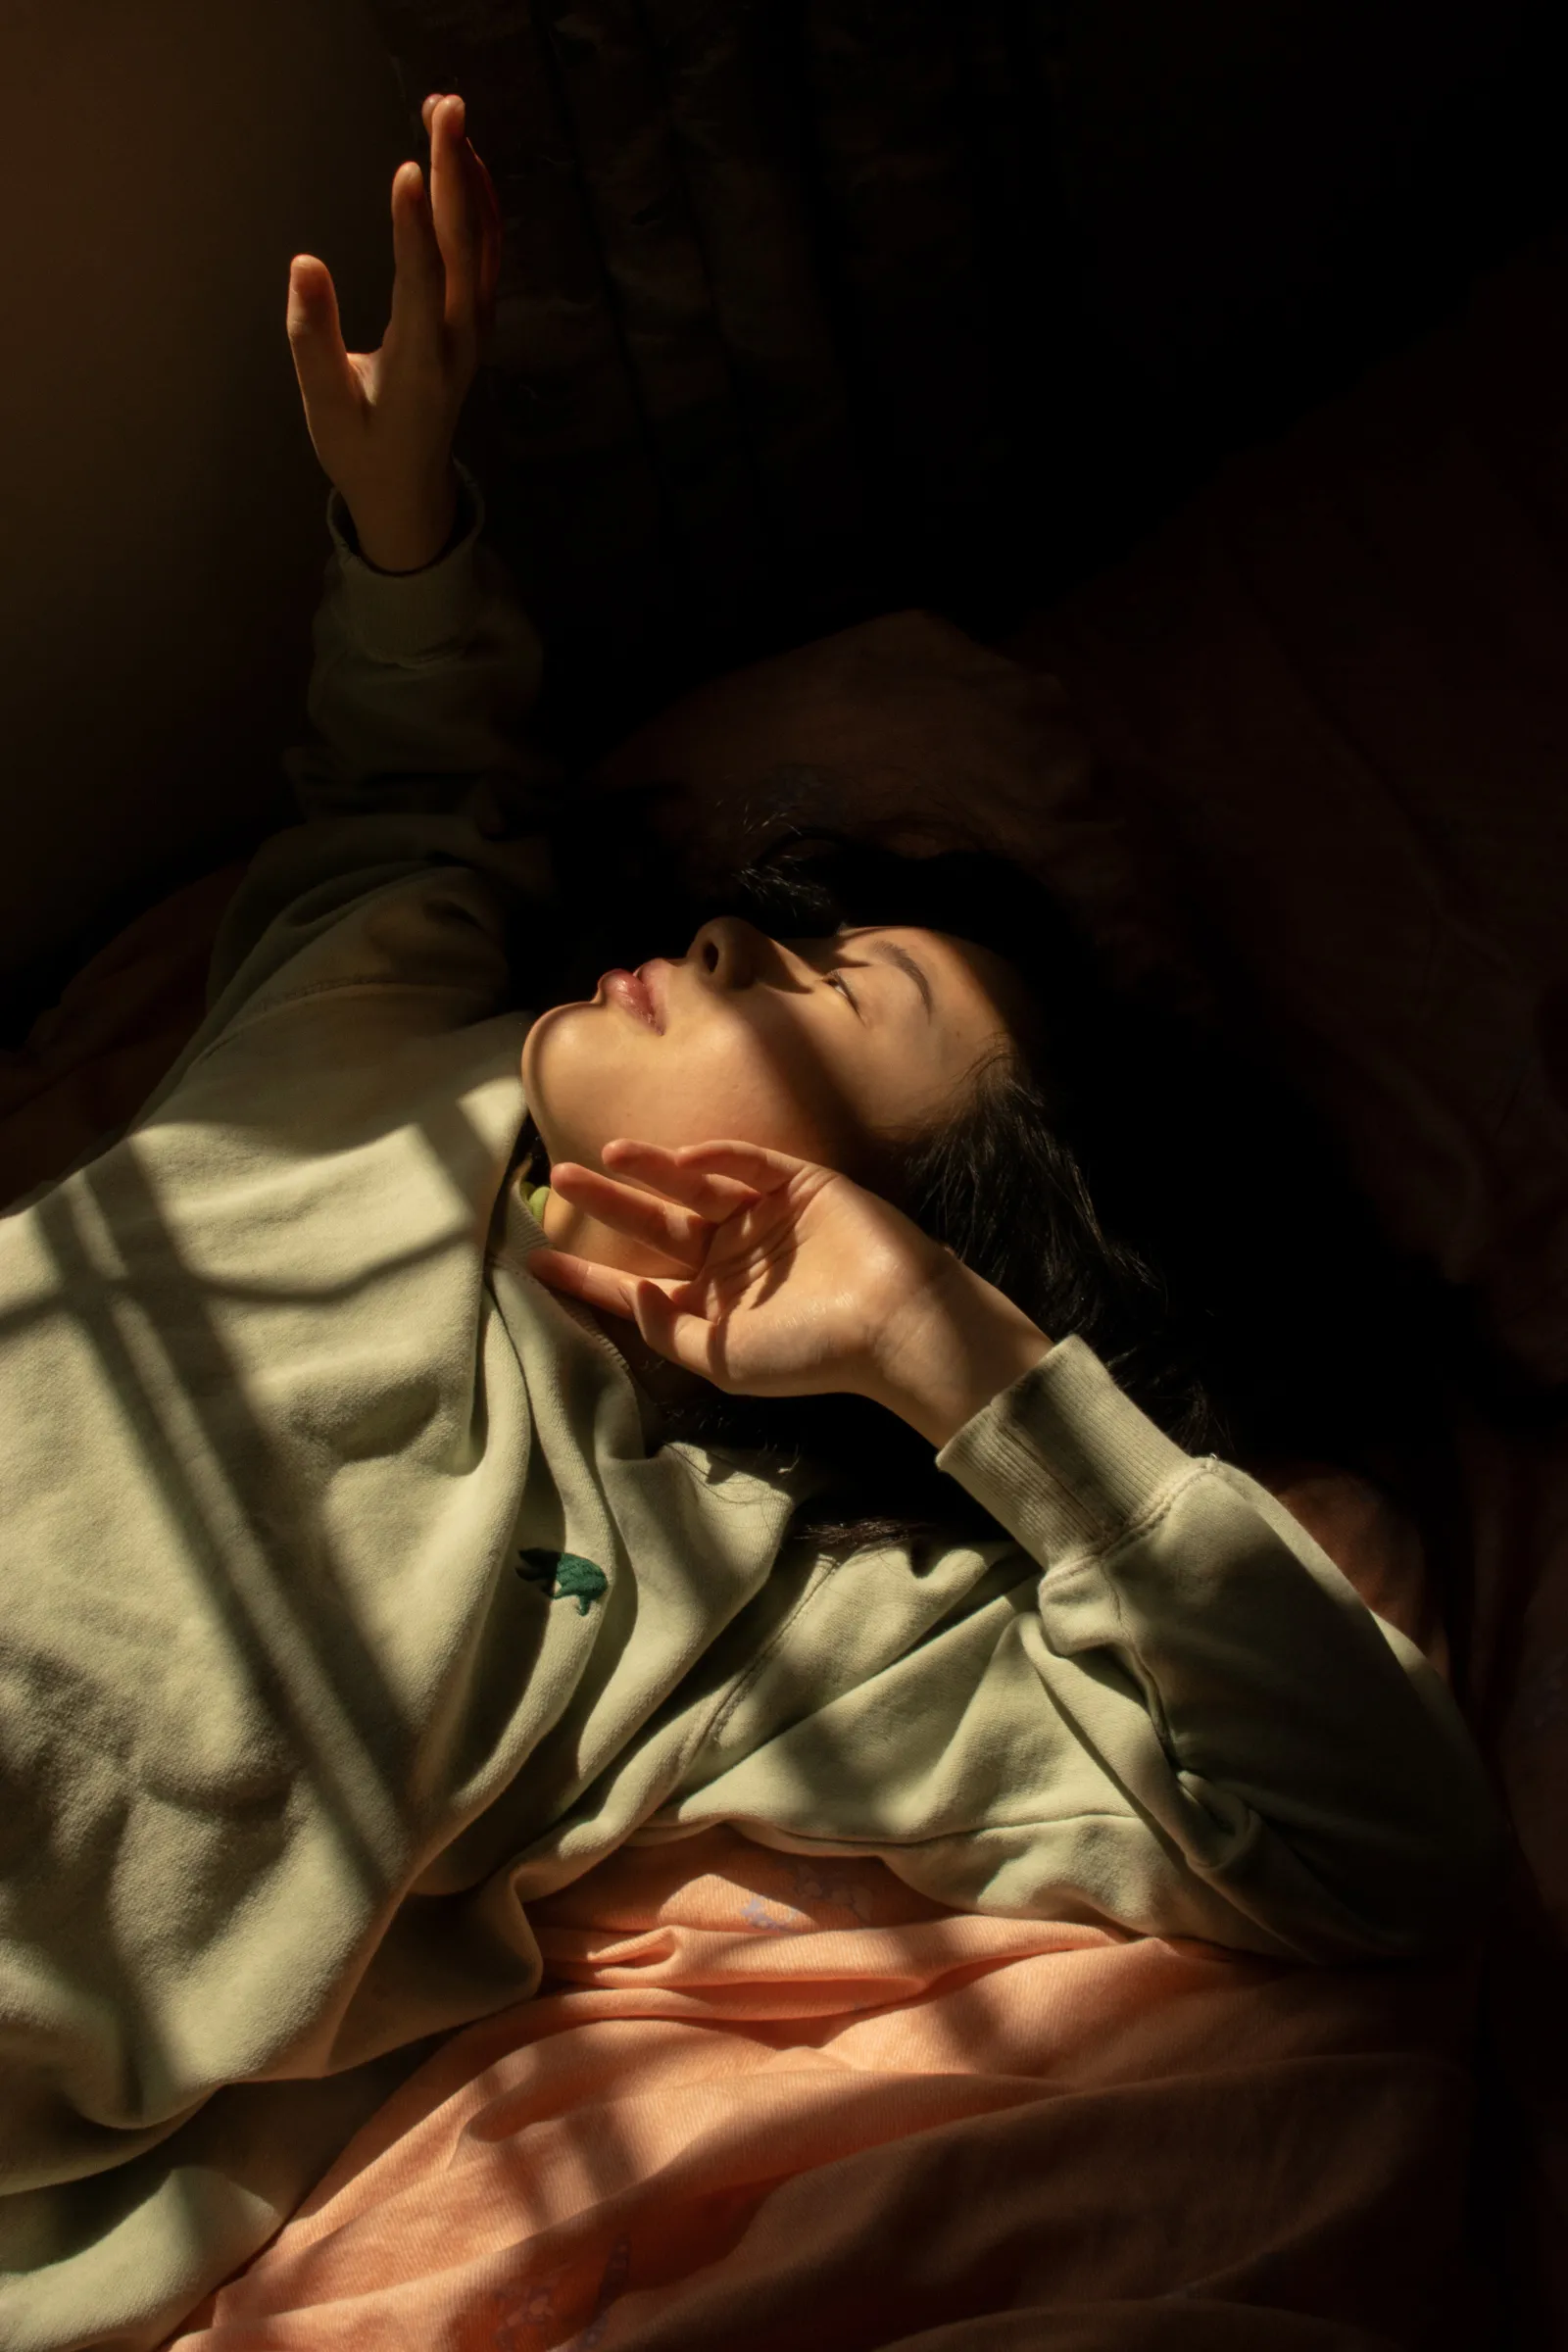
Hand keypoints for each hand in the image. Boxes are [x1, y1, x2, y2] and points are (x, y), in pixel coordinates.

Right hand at [286, 92, 501, 571]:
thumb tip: (304, 266)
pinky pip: (484, 254)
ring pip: (479, 243)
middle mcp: (457, 342)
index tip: (409, 168)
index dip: (414, 228)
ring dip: (467, 175)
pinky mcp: (474, 323)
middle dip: (453, 172)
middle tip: (443, 107)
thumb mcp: (325, 409)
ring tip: (448, 113)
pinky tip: (465, 162)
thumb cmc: (361, 452)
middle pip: (461, 246)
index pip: (420, 285)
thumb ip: (311, 340)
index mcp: (418, 366)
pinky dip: (478, 202)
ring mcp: (473, 332)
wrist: (410, 491)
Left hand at [525, 1140, 1052, 1447]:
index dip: (585, 1274)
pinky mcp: (798, 1183)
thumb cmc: (810, 1352)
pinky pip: (747, 1162)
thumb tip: (625, 1292)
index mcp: (709, 1305)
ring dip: (652, 1169)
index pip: (634, 1284)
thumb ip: (666, 1330)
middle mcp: (730, 1259)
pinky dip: (716, 1156)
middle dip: (607, 1203)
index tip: (533, 1261)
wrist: (892, 1321)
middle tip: (559, 1180)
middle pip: (653, 1225)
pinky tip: (684, 1158)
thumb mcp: (722, 1359)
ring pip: (692, 1187)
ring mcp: (763, 1218)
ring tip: (607, 1155)